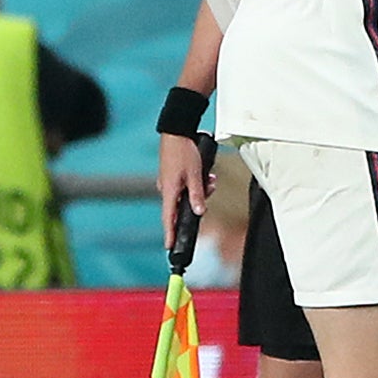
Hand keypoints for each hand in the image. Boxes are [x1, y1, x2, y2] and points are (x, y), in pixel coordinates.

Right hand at [157, 133, 212, 248]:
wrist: (176, 130)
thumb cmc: (183, 151)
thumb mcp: (195, 174)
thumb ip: (197, 195)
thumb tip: (199, 212)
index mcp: (168, 191)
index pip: (168, 219)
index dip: (170, 234)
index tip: (170, 247)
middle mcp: (166, 189)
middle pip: (182, 206)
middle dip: (198, 201)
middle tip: (209, 188)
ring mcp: (169, 182)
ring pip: (188, 195)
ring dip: (201, 190)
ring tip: (210, 178)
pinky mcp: (173, 176)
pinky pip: (187, 186)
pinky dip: (197, 183)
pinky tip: (207, 174)